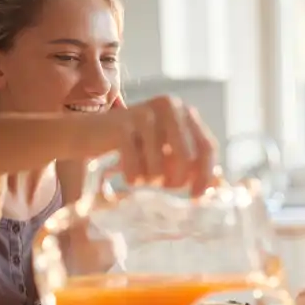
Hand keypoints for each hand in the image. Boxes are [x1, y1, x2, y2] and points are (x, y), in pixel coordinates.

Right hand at [91, 95, 217, 195]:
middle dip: (175, 181)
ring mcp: (145, 113)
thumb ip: (191, 164)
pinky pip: (136, 167)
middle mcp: (169, 106)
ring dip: (149, 180)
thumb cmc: (132, 146)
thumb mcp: (165, 151)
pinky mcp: (122, 125)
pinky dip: (132, 178)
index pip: (208, 148)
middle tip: (162, 187)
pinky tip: (127, 175)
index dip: (205, 176)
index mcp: (184, 111)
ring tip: (140, 175)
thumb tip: (218, 186)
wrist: (86, 133)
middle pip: (187, 159)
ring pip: (160, 167)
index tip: (197, 197)